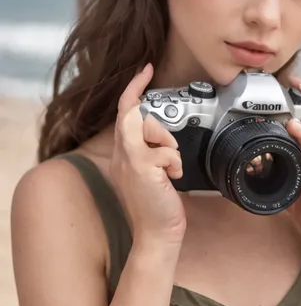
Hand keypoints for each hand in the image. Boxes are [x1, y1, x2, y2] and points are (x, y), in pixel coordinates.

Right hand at [109, 63, 185, 246]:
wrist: (156, 235)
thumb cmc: (157, 206)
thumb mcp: (151, 173)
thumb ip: (151, 151)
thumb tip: (164, 139)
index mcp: (123, 153)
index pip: (123, 112)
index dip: (134, 88)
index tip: (146, 70)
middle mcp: (121, 154)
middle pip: (132, 113)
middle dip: (157, 126)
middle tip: (169, 149)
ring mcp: (129, 159)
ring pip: (145, 125)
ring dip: (167, 144)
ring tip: (170, 169)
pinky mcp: (141, 167)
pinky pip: (165, 150)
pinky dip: (175, 162)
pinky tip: (172, 179)